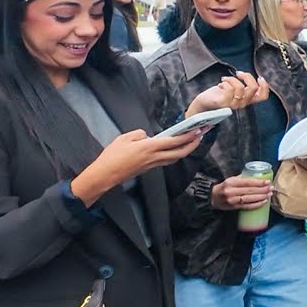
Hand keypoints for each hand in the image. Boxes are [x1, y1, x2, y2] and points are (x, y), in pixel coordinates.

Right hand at [72, 129, 204, 206]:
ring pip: (174, 158)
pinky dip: (174, 155)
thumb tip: (148, 136)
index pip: (174, 141)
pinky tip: (175, 150)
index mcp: (149, 147)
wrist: (106, 174)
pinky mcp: (149, 168)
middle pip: (180, 152)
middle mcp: (154, 157)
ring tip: (191, 142)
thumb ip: (139, 134)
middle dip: (192, 145)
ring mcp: (153, 164)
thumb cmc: (112, 156)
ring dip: (185, 150)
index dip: (188, 137)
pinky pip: (166, 161)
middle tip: (200, 136)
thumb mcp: (124, 138)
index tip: (197, 131)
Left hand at [186, 72, 270, 116]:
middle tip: (238, 73)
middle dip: (247, 76)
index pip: (263, 97)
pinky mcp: (223, 103)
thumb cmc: (218, 95)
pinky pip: (229, 88)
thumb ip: (244, 86)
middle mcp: (242, 104)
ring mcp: (233, 105)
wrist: (203, 104)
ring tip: (225, 80)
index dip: (264, 86)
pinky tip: (221, 84)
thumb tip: (251, 76)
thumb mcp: (234, 90)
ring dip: (232, 79)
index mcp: (246, 101)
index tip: (259, 77)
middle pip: (253, 88)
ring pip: (240, 87)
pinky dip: (225, 82)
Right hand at [211, 175, 272, 210]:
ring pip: (249, 199)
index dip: (258, 182)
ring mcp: (232, 200)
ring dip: (261, 197)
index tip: (267, 182)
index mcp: (231, 182)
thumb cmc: (223, 187)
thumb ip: (242, 177)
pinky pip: (247, 206)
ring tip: (269, 194)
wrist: (212, 198)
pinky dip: (256, 205)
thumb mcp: (230, 179)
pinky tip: (263, 202)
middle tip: (271, 188)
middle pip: (250, 191)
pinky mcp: (233, 207)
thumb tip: (256, 175)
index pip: (247, 182)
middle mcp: (231, 191)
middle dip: (262, 190)